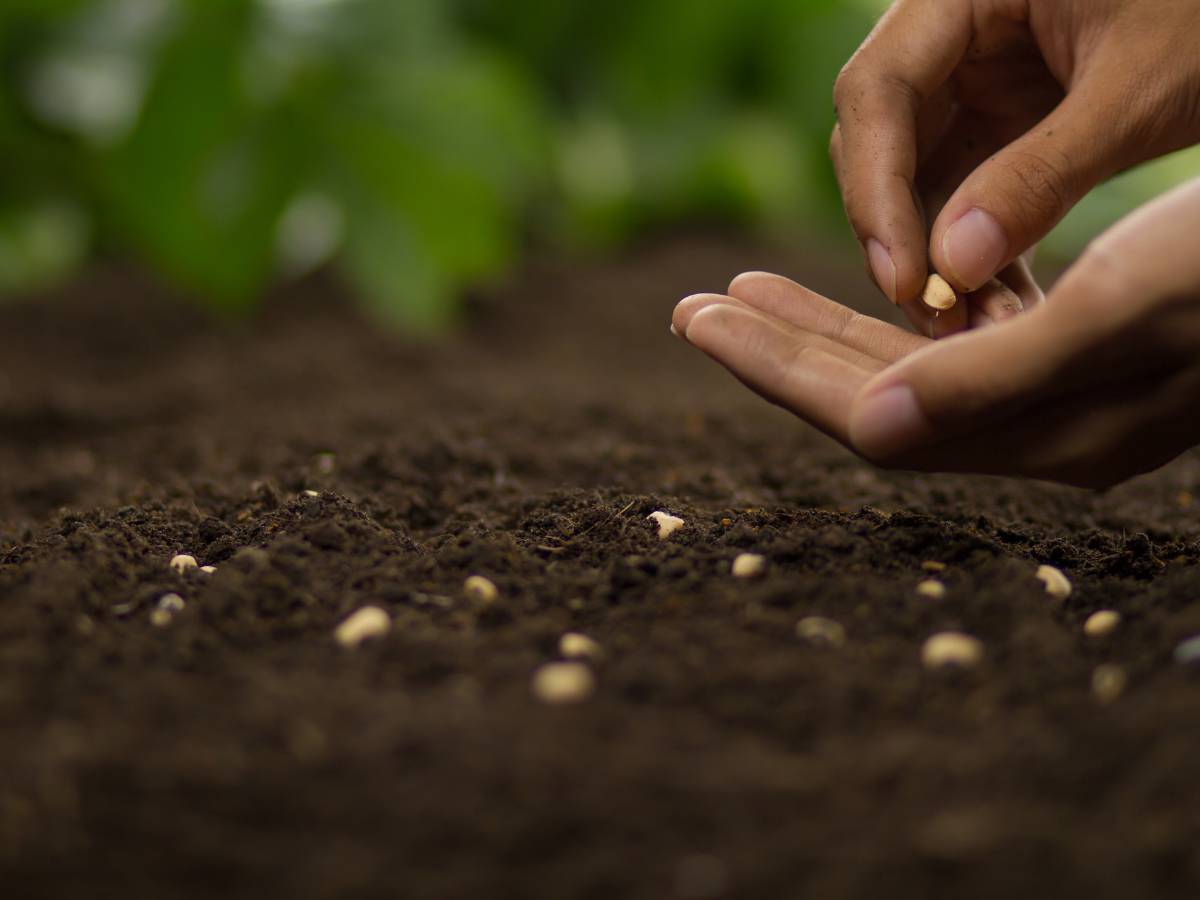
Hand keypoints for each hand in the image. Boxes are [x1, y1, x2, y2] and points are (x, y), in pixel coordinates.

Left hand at [673, 178, 1199, 488]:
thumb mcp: (1127, 309)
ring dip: (818, 327)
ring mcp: (1049, 399)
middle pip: (867, 394)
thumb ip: (996, 380)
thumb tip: (868, 430)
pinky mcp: (1066, 358)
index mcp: (1039, 432)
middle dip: (773, 349)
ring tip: (742, 286)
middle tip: (688, 304)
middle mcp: (1034, 430)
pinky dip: (891, 311)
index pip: (867, 414)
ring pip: (901, 367)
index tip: (697, 320)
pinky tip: (857, 282)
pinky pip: (949, 344)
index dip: (775, 370)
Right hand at [832, 0, 1199, 335]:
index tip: (903, 277)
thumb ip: (1042, 174)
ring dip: (942, 264)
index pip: (877, 92)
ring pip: (917, 187)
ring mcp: (973, 88)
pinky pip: (964, 202)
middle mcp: (952, 39)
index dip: (874, 189)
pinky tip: (1004, 308)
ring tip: (984, 330)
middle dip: (904, 240)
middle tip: (937, 319)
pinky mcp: (1000, 131)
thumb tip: (953, 267)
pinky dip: (980, 257)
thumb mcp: (1139, 90)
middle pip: (881, 147)